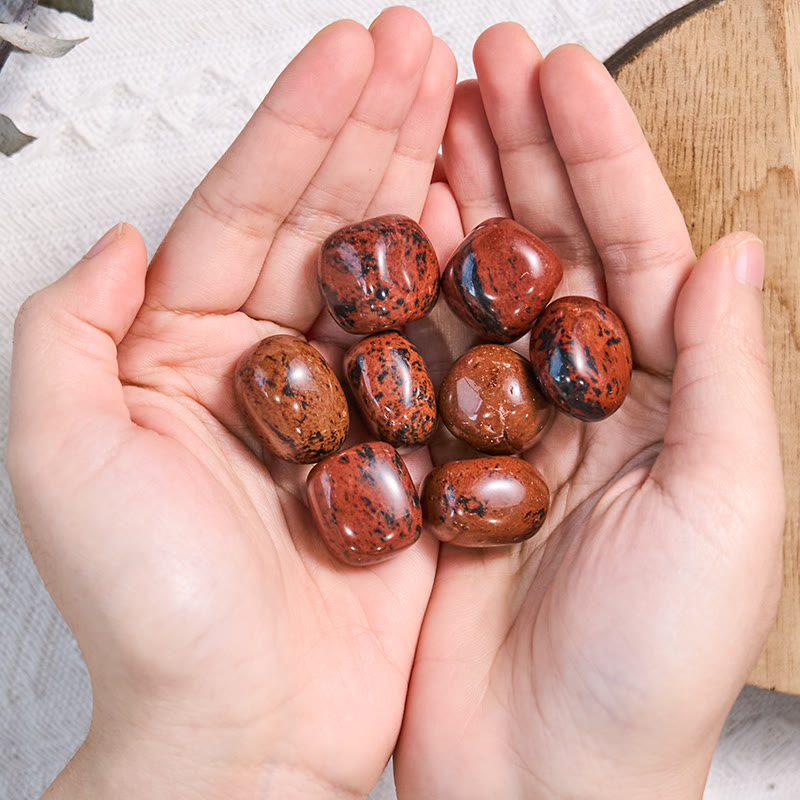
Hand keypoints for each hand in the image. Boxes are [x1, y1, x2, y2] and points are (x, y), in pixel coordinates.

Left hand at [7, 8, 455, 797]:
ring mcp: (349, 405)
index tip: (350, 55)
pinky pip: (442, 353)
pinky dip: (467, 289)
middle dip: (373, 128)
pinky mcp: (407, 450)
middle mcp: (271, 369)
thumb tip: (119, 238)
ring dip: (427, 186)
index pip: (247, 210)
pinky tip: (488, 225)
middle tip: (419, 50)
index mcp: (183, 353)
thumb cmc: (154, 614)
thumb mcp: (60, 457)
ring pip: (392, 274)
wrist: (244, 728)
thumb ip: (66, 330)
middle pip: (327, 224)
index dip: (298, 125)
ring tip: (462, 107)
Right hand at [394, 24, 783, 799]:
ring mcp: (499, 423)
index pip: (633, 245)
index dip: (598, 154)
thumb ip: (729, 375)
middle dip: (520, 150)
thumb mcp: (726, 510)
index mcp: (662, 397)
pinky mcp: (434, 460)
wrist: (542, 769)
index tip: (558, 74)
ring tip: (429, 121)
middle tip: (480, 66)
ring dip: (455, 201)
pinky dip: (404, 291)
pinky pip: (418, 356)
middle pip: (549, 247)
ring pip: (476, 286)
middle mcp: (579, 399)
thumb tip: (732, 253)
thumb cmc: (644, 662)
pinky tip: (389, 232)